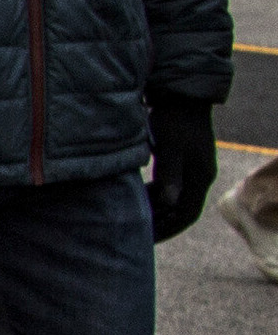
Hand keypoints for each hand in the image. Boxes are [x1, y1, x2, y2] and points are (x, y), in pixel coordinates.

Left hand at [148, 96, 215, 243]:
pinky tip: (138, 196)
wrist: (181, 95)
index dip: (167, 230)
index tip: (145, 239)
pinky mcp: (184, 161)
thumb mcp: (170, 149)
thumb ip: (169, 175)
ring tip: (134, 215)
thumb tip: (168, 201)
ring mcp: (193, 168)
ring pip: (175, 200)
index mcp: (200, 177)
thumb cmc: (173, 120)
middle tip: (135, 232)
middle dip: (160, 223)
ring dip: (157, 210)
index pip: (186, 215)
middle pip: (181, 210)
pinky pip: (172, 187)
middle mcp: (200, 175)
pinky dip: (156, 196)